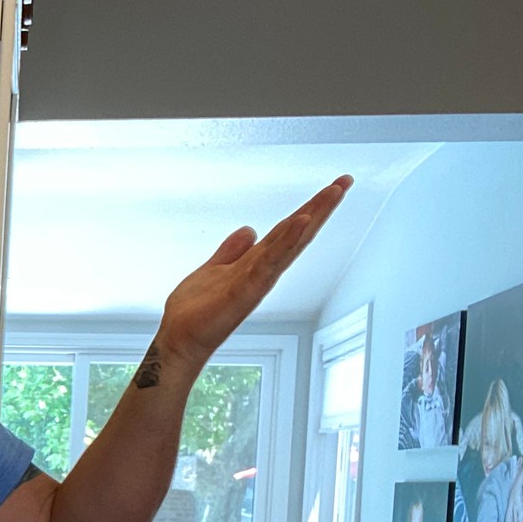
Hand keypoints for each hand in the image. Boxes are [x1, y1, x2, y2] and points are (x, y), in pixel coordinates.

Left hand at [156, 176, 352, 369]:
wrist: (178, 340)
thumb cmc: (194, 312)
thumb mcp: (214, 270)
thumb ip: (231, 251)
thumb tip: (250, 230)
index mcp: (255, 264)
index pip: (286, 231)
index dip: (308, 209)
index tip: (331, 187)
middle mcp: (261, 271)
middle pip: (296, 234)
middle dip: (320, 208)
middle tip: (345, 181)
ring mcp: (256, 281)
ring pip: (289, 244)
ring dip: (311, 217)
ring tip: (332, 193)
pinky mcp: (244, 291)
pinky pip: (268, 263)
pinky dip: (285, 242)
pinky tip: (301, 222)